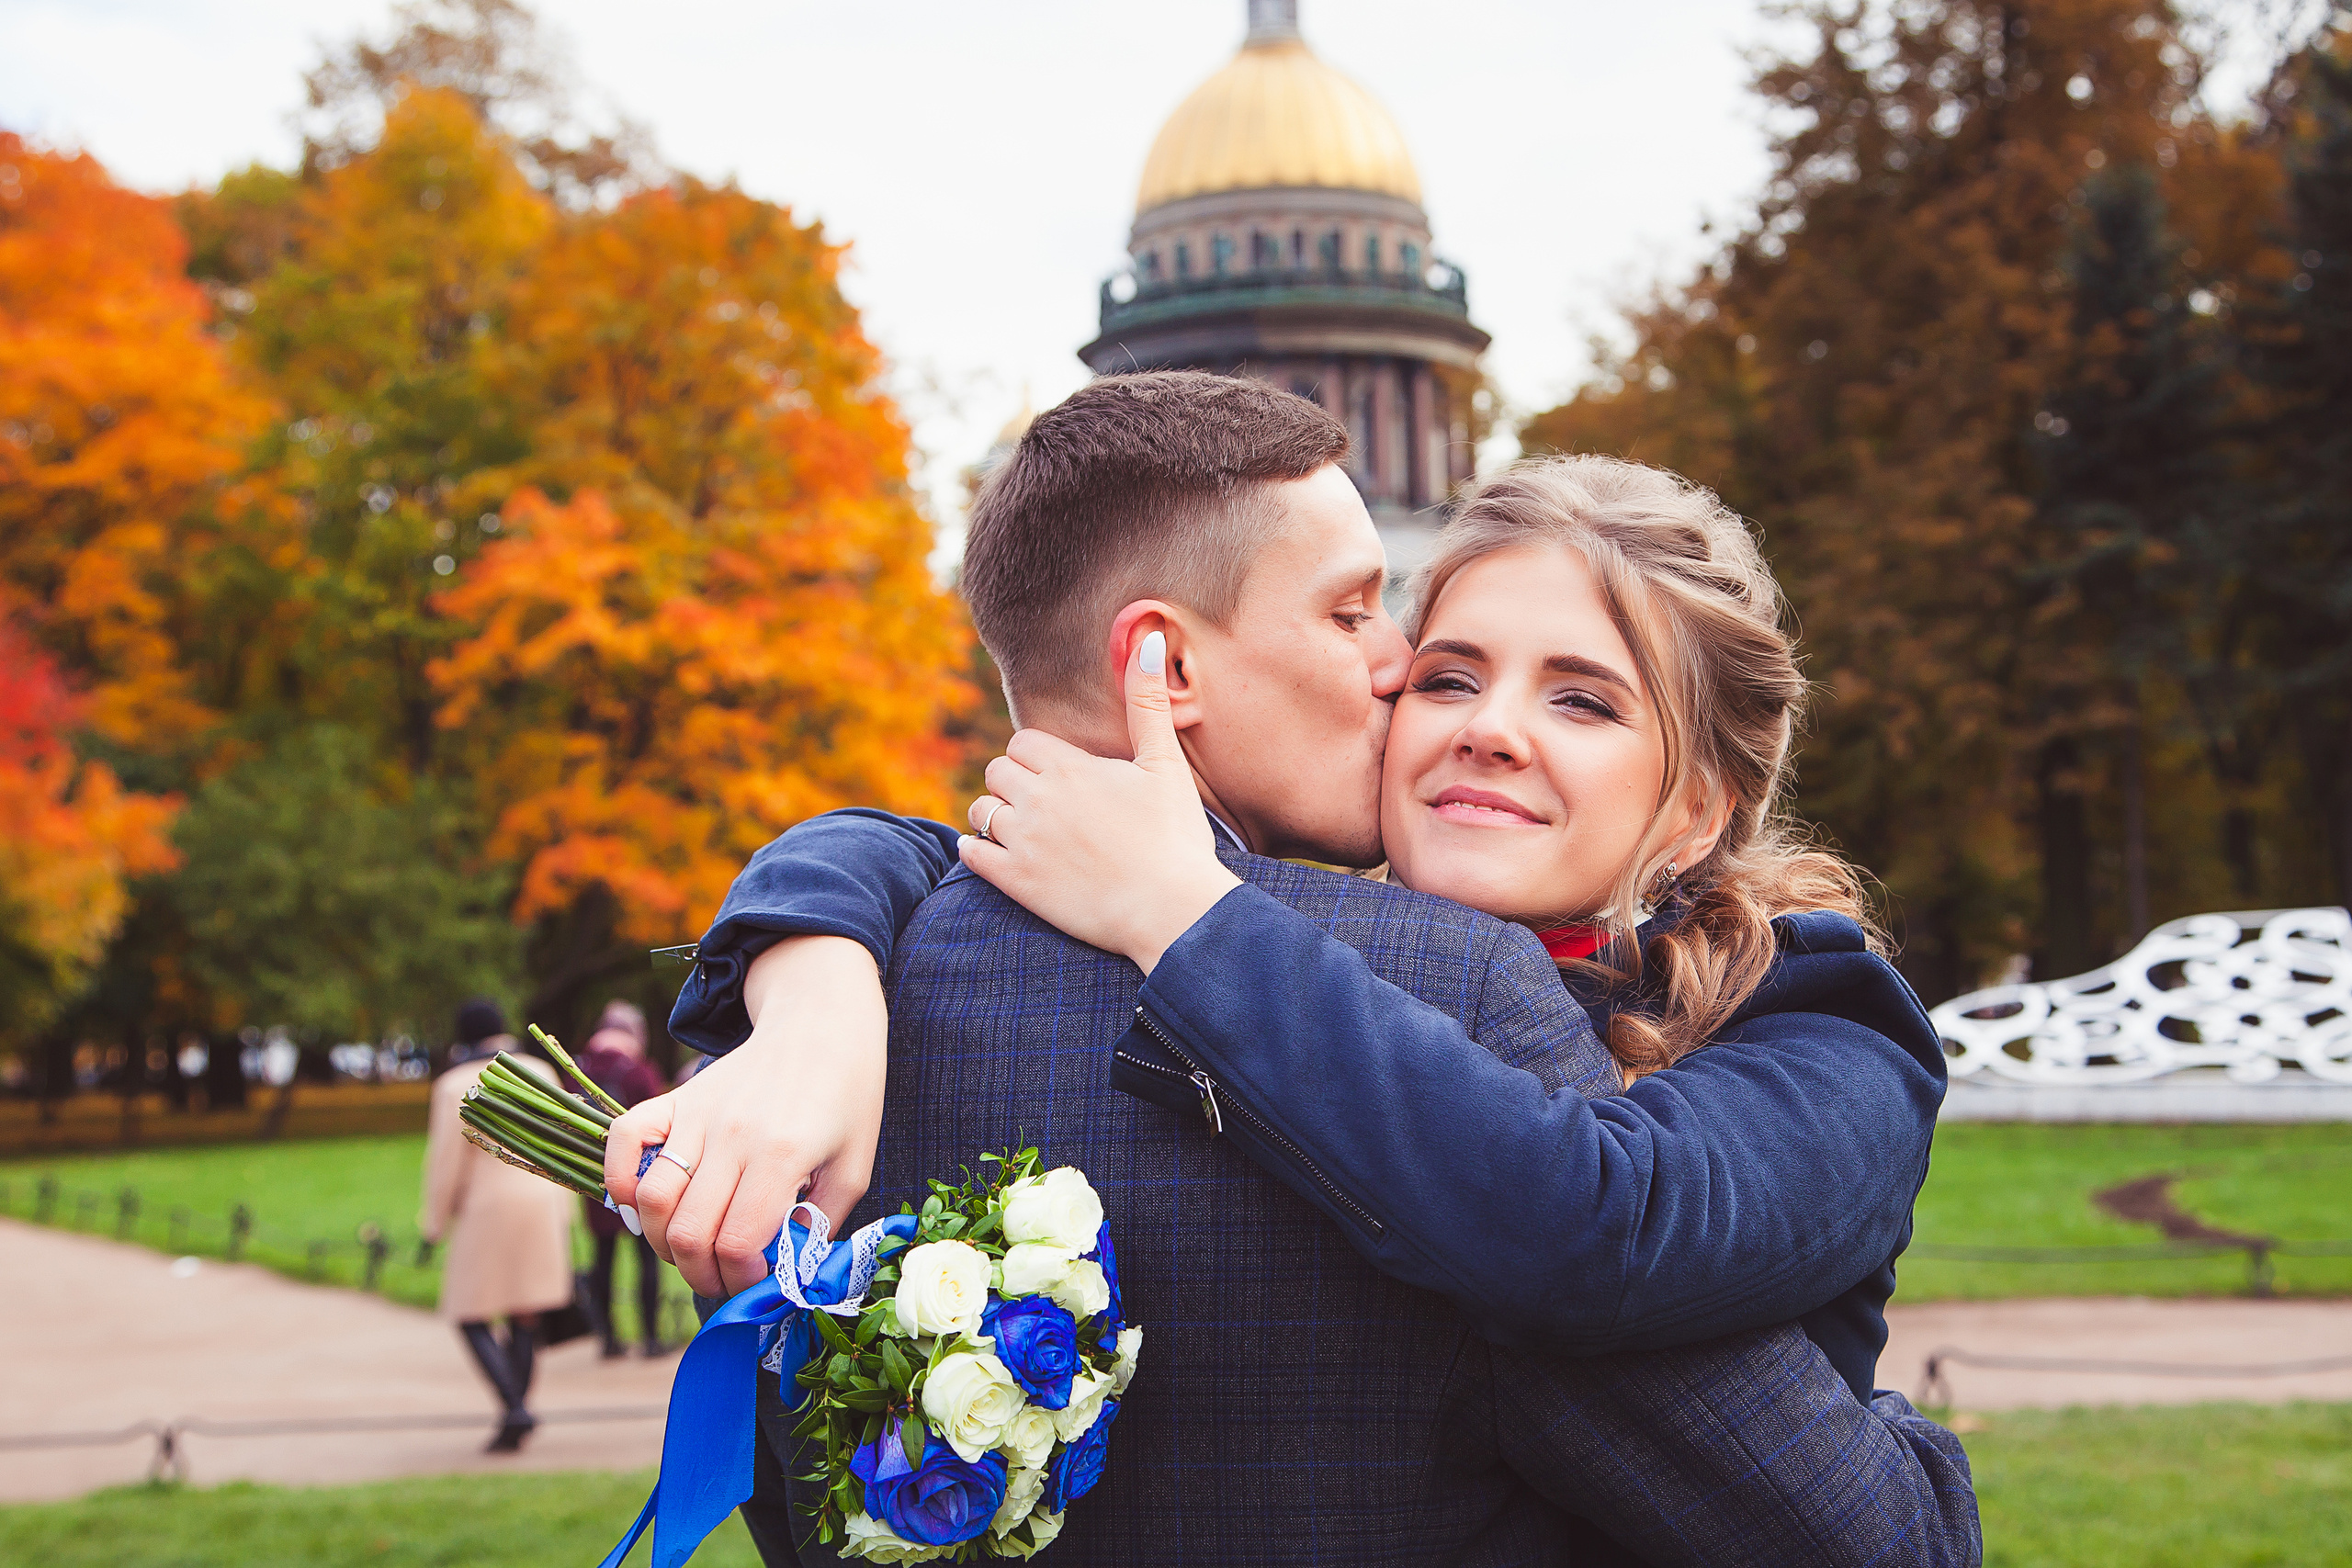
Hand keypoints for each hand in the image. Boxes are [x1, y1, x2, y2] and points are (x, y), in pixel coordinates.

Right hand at [602, 934, 885, 1298]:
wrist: (822, 1025)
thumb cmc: (847, 1099)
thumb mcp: (854, 1167)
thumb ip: (820, 1225)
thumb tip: (782, 1272)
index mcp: (782, 1154)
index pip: (737, 1241)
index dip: (740, 1278)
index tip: (755, 1278)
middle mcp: (732, 1135)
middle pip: (687, 1231)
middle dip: (700, 1273)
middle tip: (722, 1275)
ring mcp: (696, 1114)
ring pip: (650, 1199)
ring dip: (662, 1241)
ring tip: (691, 1246)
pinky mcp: (674, 1098)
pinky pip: (621, 1142)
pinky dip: (620, 1182)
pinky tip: (647, 1203)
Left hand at [960, 629, 1240, 972]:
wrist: (1171, 910)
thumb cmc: (1175, 837)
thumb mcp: (1165, 764)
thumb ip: (1148, 701)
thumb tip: (1149, 635)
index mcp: (1069, 767)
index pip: (1022, 743)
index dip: (1036, 757)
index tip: (1056, 774)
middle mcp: (1037, 799)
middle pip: (996, 772)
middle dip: (1013, 783)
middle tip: (1039, 802)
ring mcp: (1023, 841)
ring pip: (979, 811)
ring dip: (994, 815)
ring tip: (1021, 828)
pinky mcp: (1017, 882)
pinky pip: (970, 854)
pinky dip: (975, 850)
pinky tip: (996, 854)